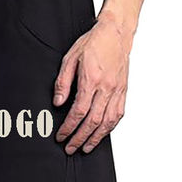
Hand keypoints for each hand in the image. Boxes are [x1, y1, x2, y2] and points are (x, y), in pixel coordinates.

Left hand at [53, 14, 131, 153]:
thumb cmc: (93, 43)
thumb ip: (63, 82)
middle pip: (93, 121)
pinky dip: (109, 128)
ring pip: (108, 122)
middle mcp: (106, 88)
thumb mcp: (70, 59)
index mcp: (91, 79)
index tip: (61, 136)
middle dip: (80, 138)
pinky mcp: (123, 91)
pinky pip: (118, 115)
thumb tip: (58, 103)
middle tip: (70, 148)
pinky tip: (102, 134)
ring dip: (96, 138)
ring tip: (86, 147)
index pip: (79, 111)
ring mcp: (117, 91)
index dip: (68, 127)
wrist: (116, 33)